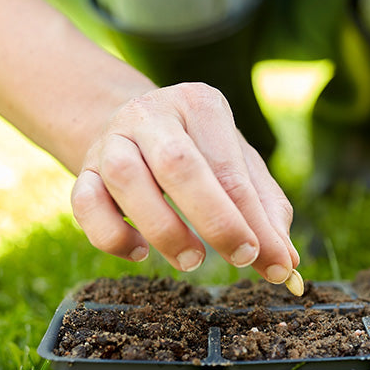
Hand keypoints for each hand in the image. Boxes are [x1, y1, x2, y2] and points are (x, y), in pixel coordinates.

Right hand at [70, 83, 298, 282]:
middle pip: (179, 165)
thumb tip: (287, 262)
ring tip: (192, 259)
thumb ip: (267, 209)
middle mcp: (151, 115)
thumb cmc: (199, 150)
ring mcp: (110, 141)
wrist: (128, 122)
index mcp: (200, 105)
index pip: (231, 170)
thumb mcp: (239, 164)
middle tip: (241, 258)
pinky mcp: (81, 170)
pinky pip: (85, 205)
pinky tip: (140, 251)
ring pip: (126, 181)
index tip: (277, 264)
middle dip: (216, 220)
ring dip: (163, 230)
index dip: (256, 222)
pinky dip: (112, 236)